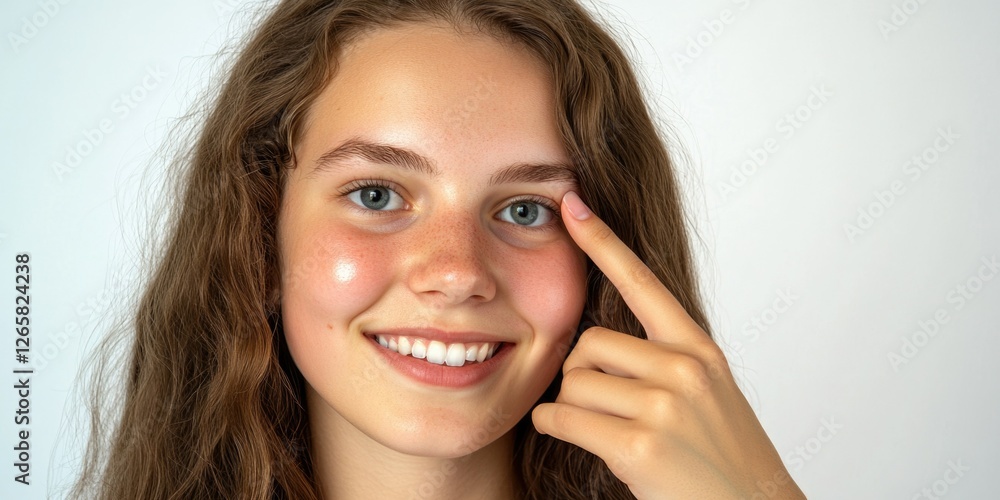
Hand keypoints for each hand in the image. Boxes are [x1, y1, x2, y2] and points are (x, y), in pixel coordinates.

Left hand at [531, 191, 805, 499]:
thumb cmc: (721, 457)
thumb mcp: (706, 393)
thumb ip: (664, 360)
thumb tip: (595, 347)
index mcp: (698, 348)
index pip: (642, 281)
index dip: (603, 241)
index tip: (572, 203)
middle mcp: (685, 368)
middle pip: (587, 345)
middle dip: (581, 377)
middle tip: (606, 408)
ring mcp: (664, 406)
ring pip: (572, 384)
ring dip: (571, 409)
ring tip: (607, 431)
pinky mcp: (640, 445)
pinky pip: (562, 418)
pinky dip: (556, 428)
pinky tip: (578, 440)